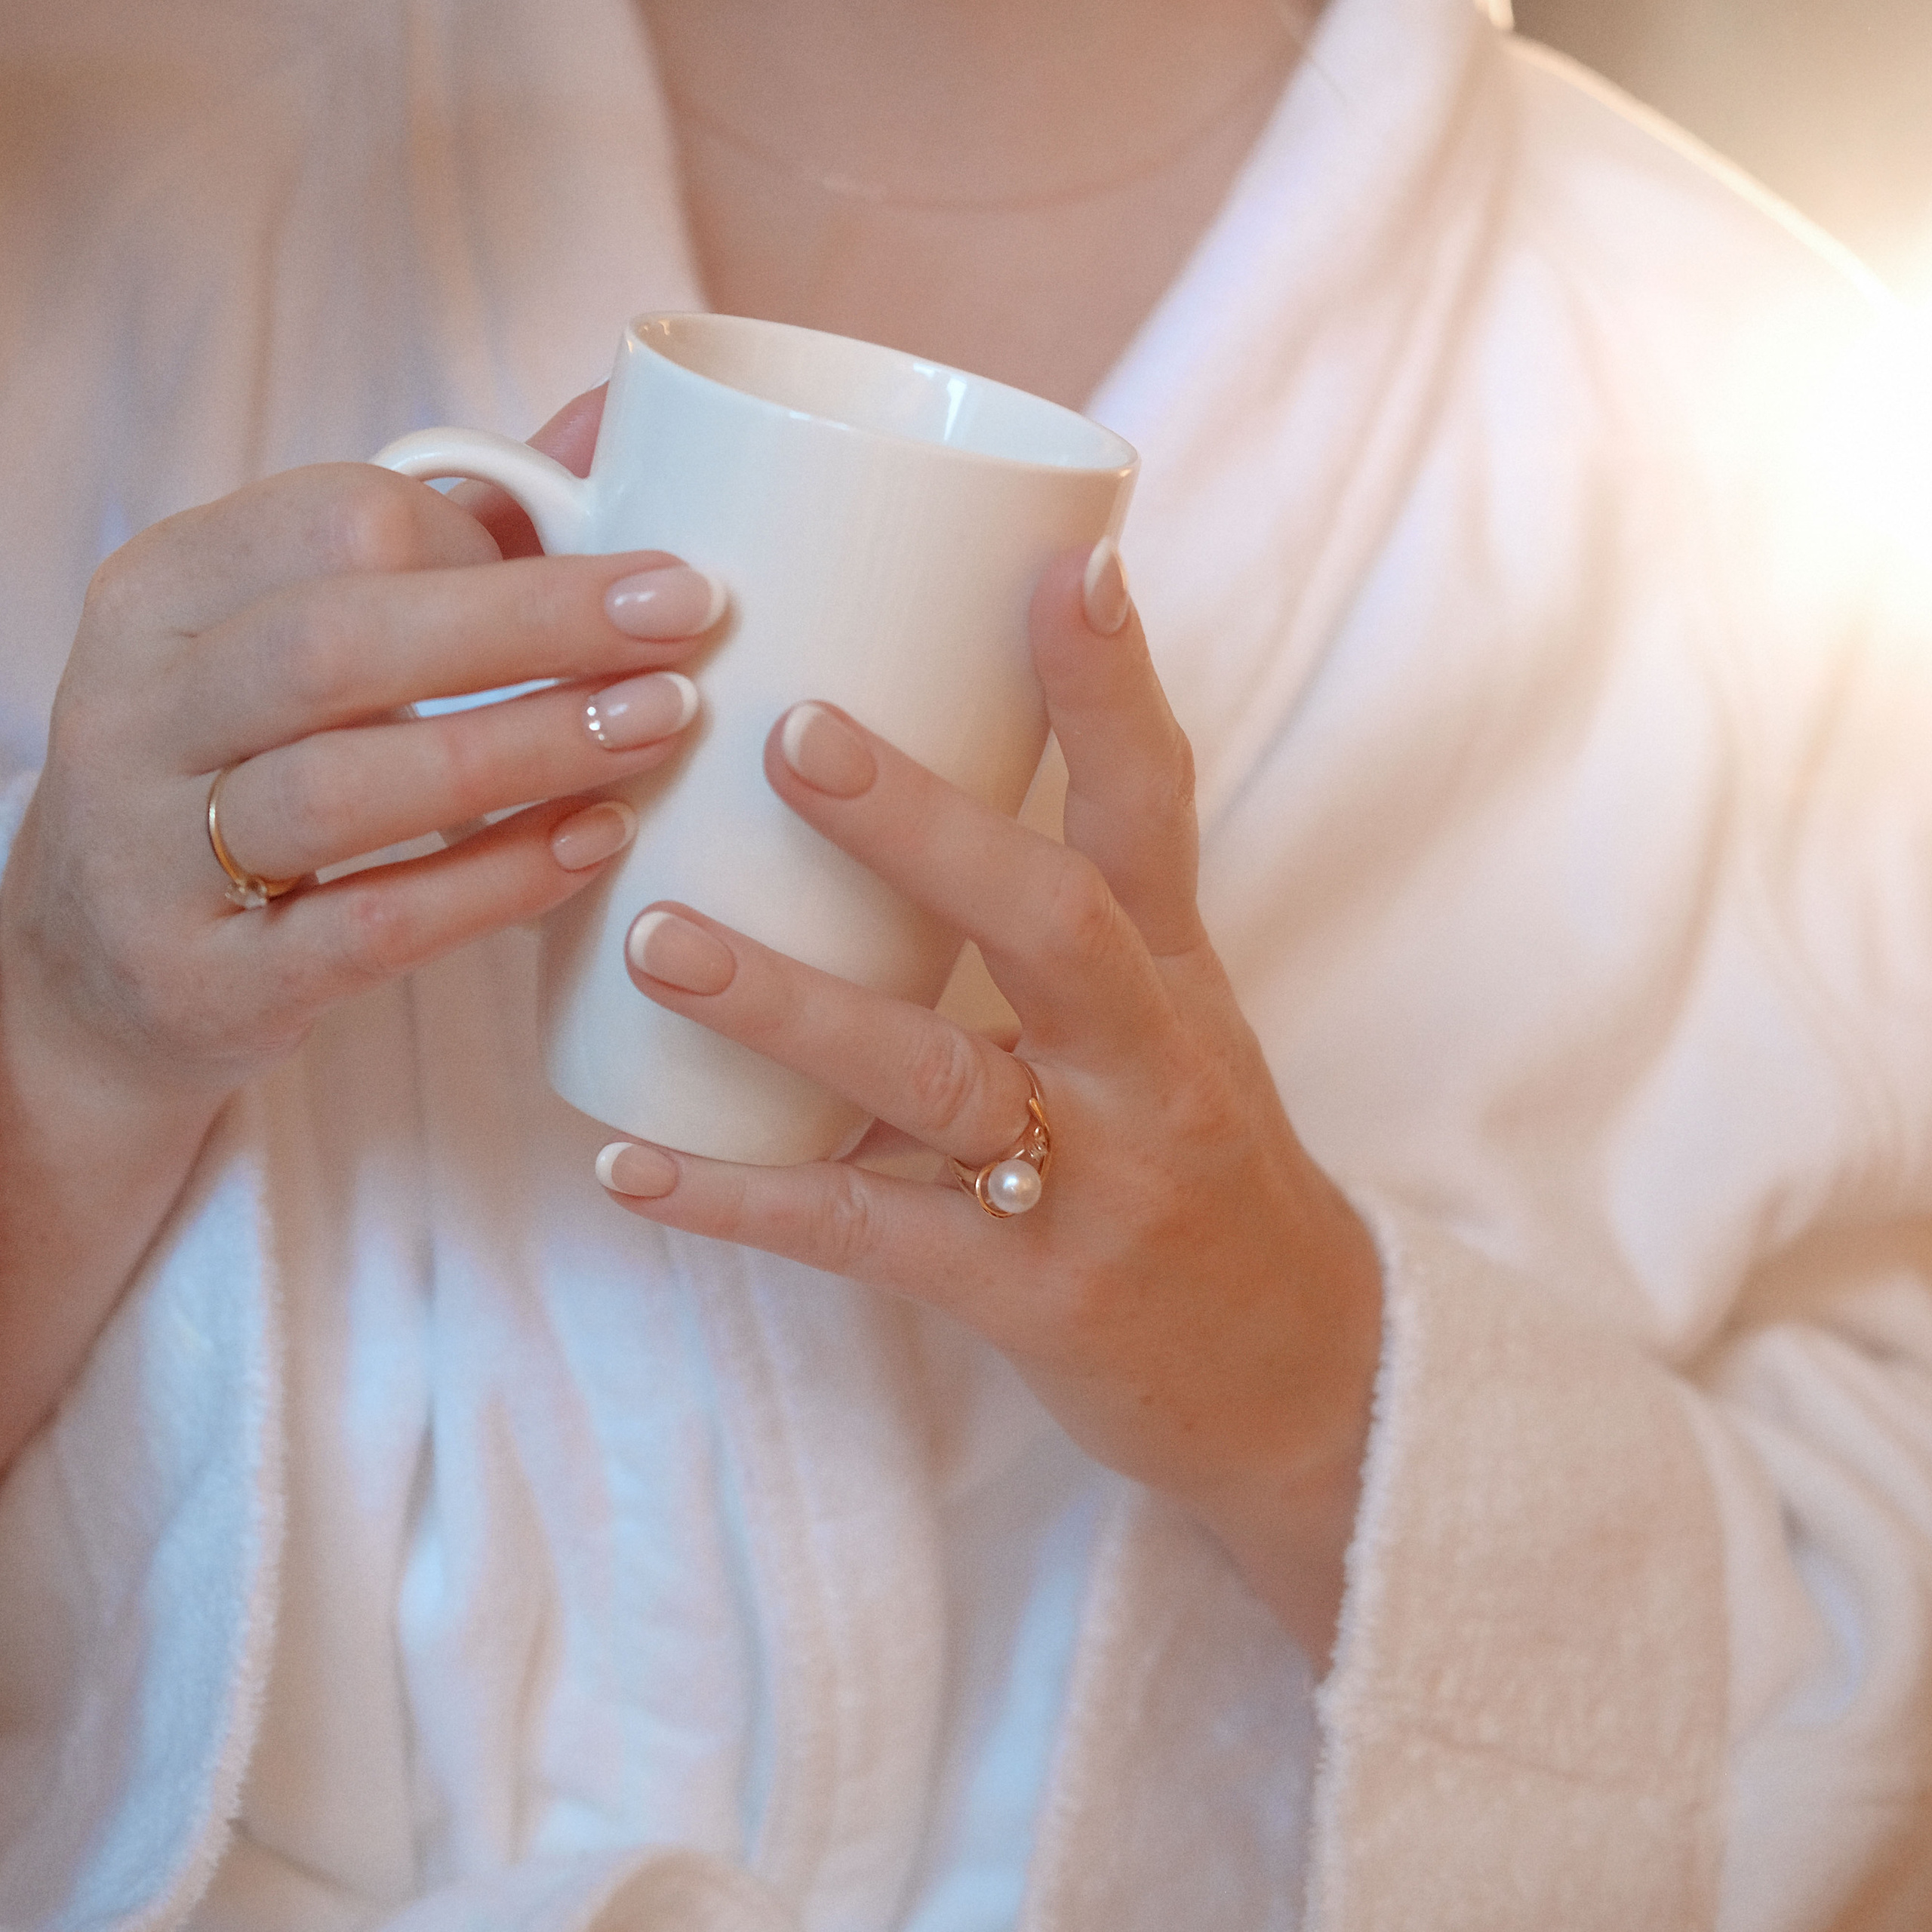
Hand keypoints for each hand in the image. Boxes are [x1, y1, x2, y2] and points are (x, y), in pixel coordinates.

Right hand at [0, 388, 714, 1469]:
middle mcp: (140, 708)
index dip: (502, 544)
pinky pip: (368, 923)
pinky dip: (495, 880)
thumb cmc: (248, 773)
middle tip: (690, 621)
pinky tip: (600, 842)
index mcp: (167, 590)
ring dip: (523, 748)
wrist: (99, 978)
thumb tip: (617, 415)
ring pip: (346, 785)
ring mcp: (155, 851)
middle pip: (342, 639)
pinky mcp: (209, 977)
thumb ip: (446, 535)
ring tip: (662, 726)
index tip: (643, 571)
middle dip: (536, 622)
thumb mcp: (296, 640)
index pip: (339, 521)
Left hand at [592, 544, 1382, 1659]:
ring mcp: (1099, 1186)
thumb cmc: (1199, 1170)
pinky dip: (743, 1198)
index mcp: (1174, 978)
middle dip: (927, 827)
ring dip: (792, 1006)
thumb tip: (910, 798)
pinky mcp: (1035, 1301)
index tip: (1064, 560)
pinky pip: (869, 1239)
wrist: (1300, 1378)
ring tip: (654, 937)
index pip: (1156, 809)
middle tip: (790, 732)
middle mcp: (1150, 1065)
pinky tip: (628, 1162)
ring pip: (939, 1078)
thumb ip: (1070, 928)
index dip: (1113, 686)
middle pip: (1053, 921)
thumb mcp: (1169, 1026)